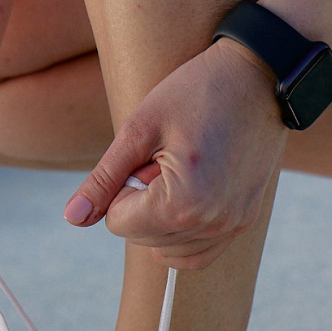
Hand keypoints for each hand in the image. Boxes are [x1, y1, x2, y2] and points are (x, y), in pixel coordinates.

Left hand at [63, 40, 286, 269]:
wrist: (259, 75)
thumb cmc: (195, 92)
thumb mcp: (139, 129)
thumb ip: (103, 180)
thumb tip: (72, 219)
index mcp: (181, 203)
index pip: (118, 224)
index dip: (121, 188)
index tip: (144, 157)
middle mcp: (210, 224)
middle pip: (141, 240)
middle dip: (141, 204)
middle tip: (165, 160)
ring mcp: (231, 227)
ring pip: (166, 251)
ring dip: (160, 220)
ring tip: (180, 173)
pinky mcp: (243, 222)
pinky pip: (197, 255)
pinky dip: (180, 238)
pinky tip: (183, 202)